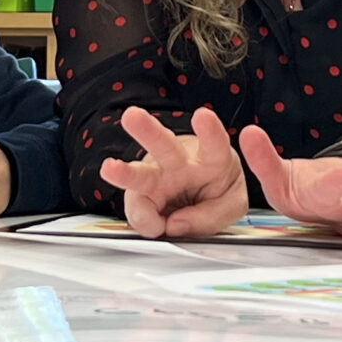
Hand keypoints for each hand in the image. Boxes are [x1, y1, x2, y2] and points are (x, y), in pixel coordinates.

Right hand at [100, 106, 245, 238]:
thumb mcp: (231, 204)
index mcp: (211, 157)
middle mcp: (179, 163)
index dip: (209, 130)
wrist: (199, 199)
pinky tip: (155, 225)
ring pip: (139, 174)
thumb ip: (213, 214)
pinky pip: (138, 212)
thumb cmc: (216, 189)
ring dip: (124, 172)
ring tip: (109, 168)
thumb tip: (174, 223)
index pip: (213, 142)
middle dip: (147, 130)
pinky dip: (147, 222)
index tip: (202, 116)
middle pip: (163, 144)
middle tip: (132, 116)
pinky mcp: (140, 196)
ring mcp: (155, 178)